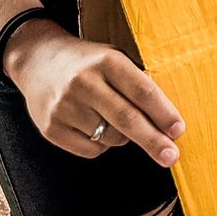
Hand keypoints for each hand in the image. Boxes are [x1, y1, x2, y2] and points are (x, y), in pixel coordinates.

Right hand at [4, 23, 183, 165]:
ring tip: (112, 118)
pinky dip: (101, 144)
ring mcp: (64, 107)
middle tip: (171, 156)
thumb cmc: (89, 63)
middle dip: (153, 141)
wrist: (38, 61)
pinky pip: (91, 150)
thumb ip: (138, 84)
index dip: (163, 113)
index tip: (178, 130)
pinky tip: (92, 125)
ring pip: (111, 138)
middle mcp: (84, 83)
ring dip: (123, 137)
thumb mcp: (115, 59)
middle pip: (126, 119)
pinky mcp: (51, 129)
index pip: (141, 90)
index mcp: (107, 61)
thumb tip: (168, 123)